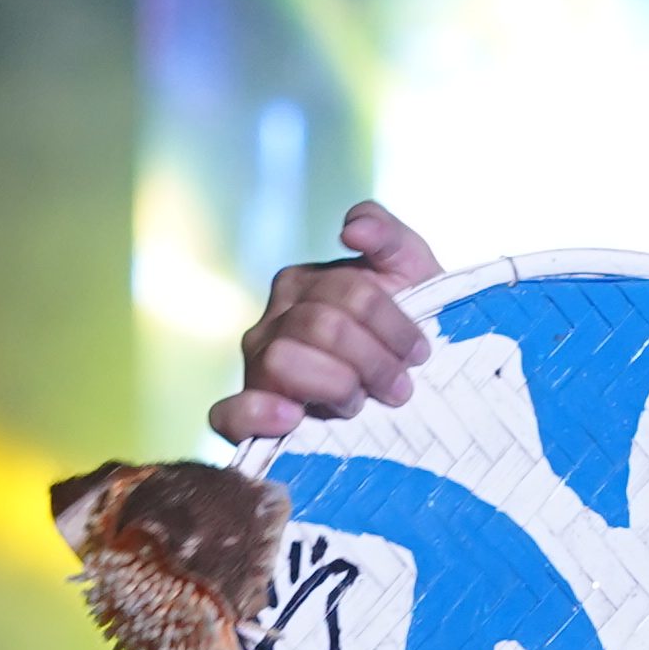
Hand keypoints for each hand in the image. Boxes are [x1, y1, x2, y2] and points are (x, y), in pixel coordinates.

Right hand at [210, 202, 443, 442]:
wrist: (402, 387)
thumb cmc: (406, 328)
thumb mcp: (410, 272)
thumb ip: (386, 235)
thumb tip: (349, 231)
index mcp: (299, 285)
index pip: (347, 293)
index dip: (393, 325)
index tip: (420, 353)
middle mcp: (269, 323)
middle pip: (320, 327)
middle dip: (373, 359)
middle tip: (399, 387)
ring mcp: (254, 370)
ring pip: (282, 362)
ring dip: (335, 385)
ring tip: (358, 401)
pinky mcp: (243, 418)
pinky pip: (228, 414)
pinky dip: (257, 414)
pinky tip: (292, 418)